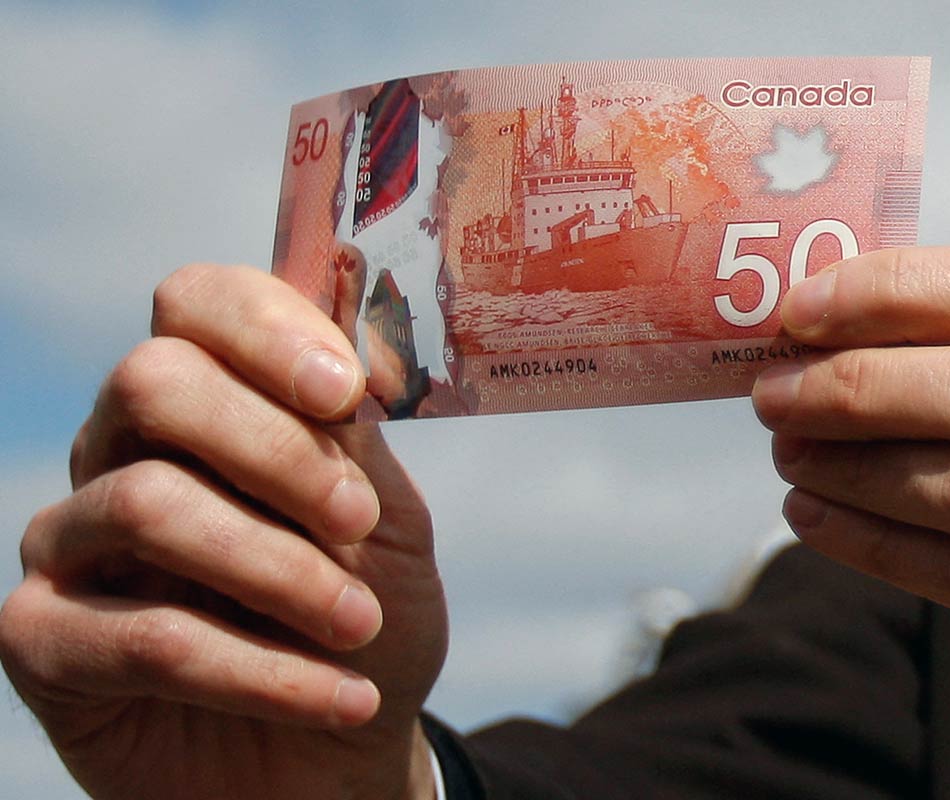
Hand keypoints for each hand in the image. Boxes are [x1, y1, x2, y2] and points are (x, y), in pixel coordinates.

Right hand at [0, 265, 447, 798]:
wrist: (339, 755)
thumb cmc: (365, 621)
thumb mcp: (388, 527)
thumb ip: (355, 444)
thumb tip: (348, 359)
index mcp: (208, 404)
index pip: (196, 304)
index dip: (265, 330)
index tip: (346, 391)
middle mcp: (121, 453)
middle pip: (152, 382)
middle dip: (274, 449)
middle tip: (356, 520)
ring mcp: (71, 542)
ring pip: (147, 505)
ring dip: (280, 570)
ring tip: (359, 625)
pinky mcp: (43, 640)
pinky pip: (145, 638)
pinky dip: (263, 673)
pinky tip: (343, 700)